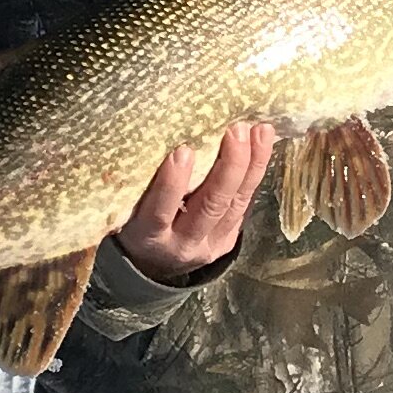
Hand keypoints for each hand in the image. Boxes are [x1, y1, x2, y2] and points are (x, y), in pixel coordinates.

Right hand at [115, 122, 273, 279]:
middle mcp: (181, 244)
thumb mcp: (129, 207)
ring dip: (251, 165)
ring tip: (260, 131)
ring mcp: (208, 246)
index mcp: (149, 235)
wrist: (152, 262)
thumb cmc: (134, 219)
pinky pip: (244, 205)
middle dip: (228, 167)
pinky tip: (262, 145)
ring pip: (235, 205)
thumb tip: (163, 132)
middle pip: (210, 206)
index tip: (183, 151)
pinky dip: (255, 173)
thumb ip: (143, 181)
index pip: (160, 212)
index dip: (172, 184)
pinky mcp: (226, 242)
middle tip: (236, 130)